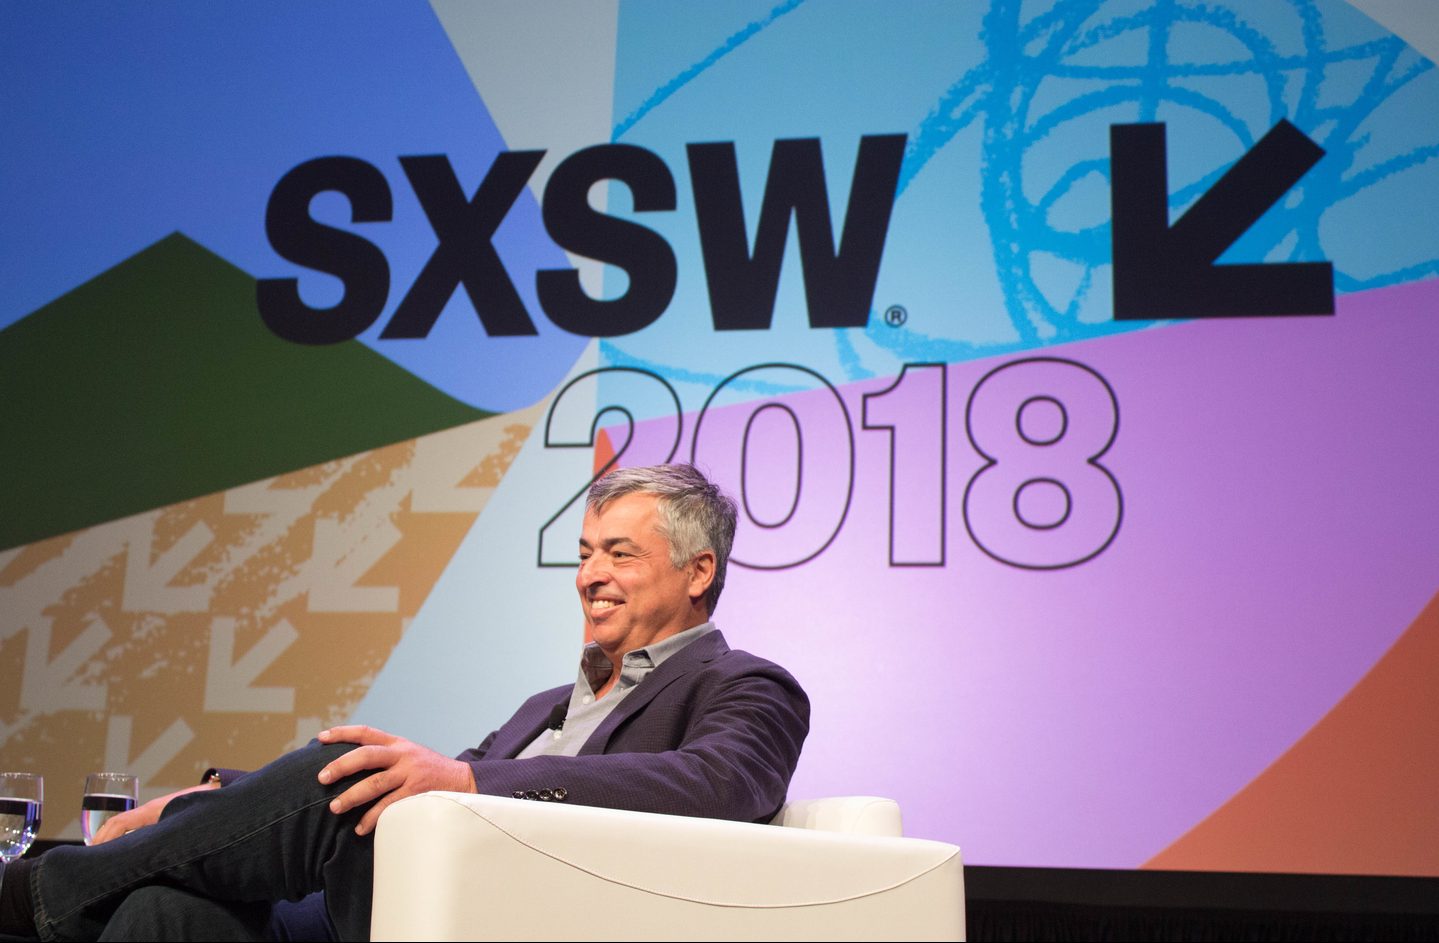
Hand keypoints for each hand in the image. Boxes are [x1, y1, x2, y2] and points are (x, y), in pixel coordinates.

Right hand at [91, 782, 217, 844]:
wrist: (217, 791)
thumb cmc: (201, 805)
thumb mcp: (179, 820)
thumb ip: (163, 834)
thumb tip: (147, 848)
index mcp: (151, 810)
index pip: (119, 823)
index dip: (104, 837)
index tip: (95, 853)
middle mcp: (149, 810)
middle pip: (116, 824)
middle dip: (101, 839)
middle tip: (91, 859)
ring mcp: (153, 812)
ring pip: (124, 825)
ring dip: (110, 838)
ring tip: (100, 856)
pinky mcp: (159, 815)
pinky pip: (134, 826)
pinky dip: (121, 835)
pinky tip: (121, 849)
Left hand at [316, 725, 476, 835]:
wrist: (463, 781)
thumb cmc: (428, 771)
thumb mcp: (409, 755)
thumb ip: (385, 757)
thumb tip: (348, 766)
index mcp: (398, 744)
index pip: (366, 733)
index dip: (343, 733)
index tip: (321, 738)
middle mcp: (403, 755)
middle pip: (367, 755)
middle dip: (342, 766)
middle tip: (322, 778)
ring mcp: (410, 774)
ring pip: (375, 784)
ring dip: (352, 797)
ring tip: (335, 808)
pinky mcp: (417, 794)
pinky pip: (390, 807)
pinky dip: (373, 819)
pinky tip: (361, 828)